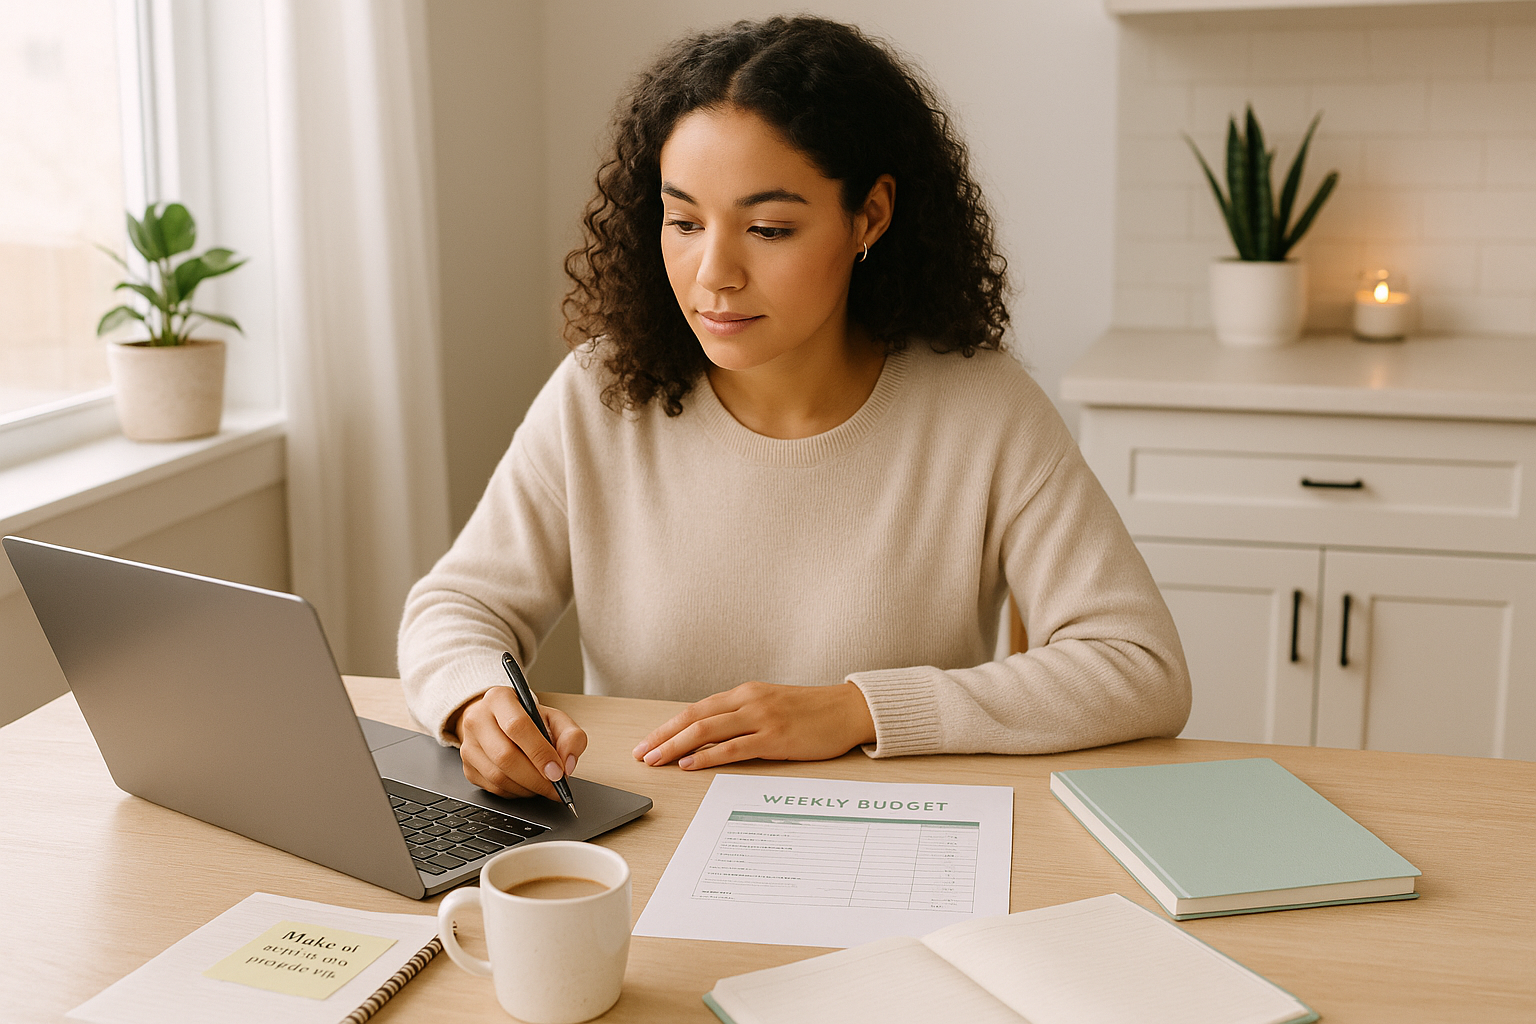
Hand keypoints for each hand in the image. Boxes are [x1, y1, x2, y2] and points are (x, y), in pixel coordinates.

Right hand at [449, 686, 587, 799]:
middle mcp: (478, 720)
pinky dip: (516, 792)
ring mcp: (469, 745)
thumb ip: (571, 736)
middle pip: (505, 756)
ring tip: (544, 785)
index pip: (518, 727)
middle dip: (536, 778)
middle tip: (555, 786)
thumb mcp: (554, 718)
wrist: (500, 722)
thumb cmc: (528, 719)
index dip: (540, 752)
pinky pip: (493, 788)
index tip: (557, 771)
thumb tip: (567, 764)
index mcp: (499, 699)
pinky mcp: (467, 768)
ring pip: (498, 776)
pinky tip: (528, 785)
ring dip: (527, 788)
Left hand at [632, 681, 875, 770]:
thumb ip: (744, 718)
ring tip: (656, 760)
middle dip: (663, 736)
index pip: (696, 709)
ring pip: (707, 730)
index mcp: (746, 693)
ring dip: (676, 746)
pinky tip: (689, 764)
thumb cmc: (812, 712)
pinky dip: (707, 756)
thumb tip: (712, 738)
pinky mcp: (775, 738)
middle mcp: (749, 701)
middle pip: (694, 717)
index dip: (668, 726)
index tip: (648, 741)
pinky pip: (733, 748)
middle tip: (641, 753)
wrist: (848, 710)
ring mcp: (761, 718)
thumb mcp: (772, 706)